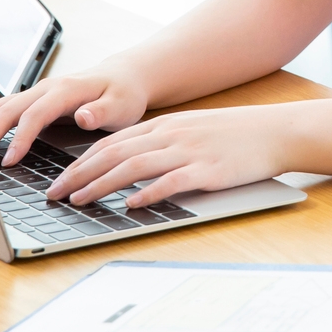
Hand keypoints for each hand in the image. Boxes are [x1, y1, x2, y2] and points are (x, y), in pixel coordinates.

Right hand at [0, 65, 150, 165]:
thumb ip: (102, 112)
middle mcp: (46, 88)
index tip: (10, 161)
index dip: (19, 137)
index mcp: (65, 90)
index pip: (34, 114)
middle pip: (7, 109)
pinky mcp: (32, 101)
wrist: (123, 78)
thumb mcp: (122, 105)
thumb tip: (82, 116)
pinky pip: (1, 109)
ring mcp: (36, 93)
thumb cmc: (123, 94)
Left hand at [47, 106, 281, 207]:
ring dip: (103, 184)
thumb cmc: (235, 135)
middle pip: (115, 153)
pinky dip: (148, 193)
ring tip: (80, 200)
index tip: (59, 180)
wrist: (275, 131)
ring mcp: (189, 152)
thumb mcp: (191, 131)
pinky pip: (172, 182)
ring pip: (135, 166)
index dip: (80, 162)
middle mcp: (171, 136)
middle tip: (55, 194)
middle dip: (80, 175)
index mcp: (165, 126)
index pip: (112, 143)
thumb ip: (161, 145)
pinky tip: (131, 204)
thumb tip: (128, 166)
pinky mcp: (208, 171)